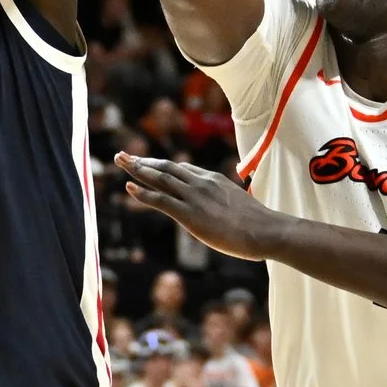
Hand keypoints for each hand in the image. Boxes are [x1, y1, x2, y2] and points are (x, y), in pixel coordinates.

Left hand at [115, 152, 280, 261]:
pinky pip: (160, 200)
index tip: (148, 163)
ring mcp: (194, 197)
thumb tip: (228, 210)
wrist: (266, 230)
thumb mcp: (240, 206)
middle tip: (123, 155)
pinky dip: (142, 193)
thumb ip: (227, 203)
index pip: (181, 169)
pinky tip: (129, 187)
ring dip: (137, 169)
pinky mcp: (189, 214)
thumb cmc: (258, 224)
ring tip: (120, 162)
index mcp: (212, 179)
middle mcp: (201, 183)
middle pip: (166, 167)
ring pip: (160, 178)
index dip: (161, 166)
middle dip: (143, 161)